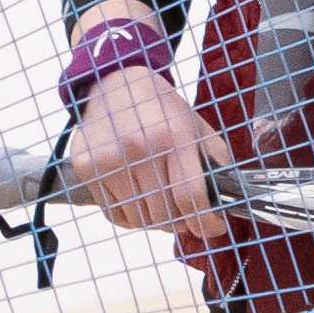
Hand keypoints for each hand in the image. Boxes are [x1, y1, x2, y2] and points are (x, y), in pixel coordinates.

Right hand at [62, 60, 221, 236]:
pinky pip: (114, 214)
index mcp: (173, 136)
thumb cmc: (162, 109)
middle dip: (182, 223)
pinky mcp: (86, 167)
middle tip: (186, 217)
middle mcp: (139, 148)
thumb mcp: (197, 126)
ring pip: (139, 219)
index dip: (205, 223)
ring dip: (156, 221)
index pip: (189, 196)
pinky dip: (131, 216)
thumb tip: (227, 202)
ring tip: (161, 206)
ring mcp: (108, 159)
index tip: (213, 229)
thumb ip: (216, 162)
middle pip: (165, 213)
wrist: (114, 83)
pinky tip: (138, 199)